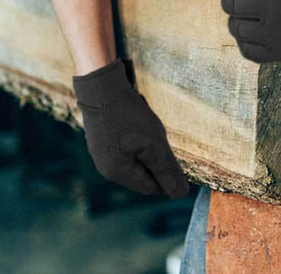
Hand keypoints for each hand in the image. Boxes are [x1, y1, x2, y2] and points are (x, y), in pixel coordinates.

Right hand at [72, 58, 188, 197]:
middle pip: (140, 175)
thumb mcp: (154, 144)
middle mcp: (104, 167)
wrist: (101, 86)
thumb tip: (179, 194)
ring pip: (133, 161)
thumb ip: (167, 170)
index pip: (149, 187)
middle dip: (157, 163)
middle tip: (166, 143)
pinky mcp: (100, 138)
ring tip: (152, 132)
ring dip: (147, 152)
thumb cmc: (128, 116)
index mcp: (116, 173)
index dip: (168, 179)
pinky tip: (140, 126)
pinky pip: (124, 149)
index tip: (180, 163)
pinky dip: (137, 142)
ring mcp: (100, 152)